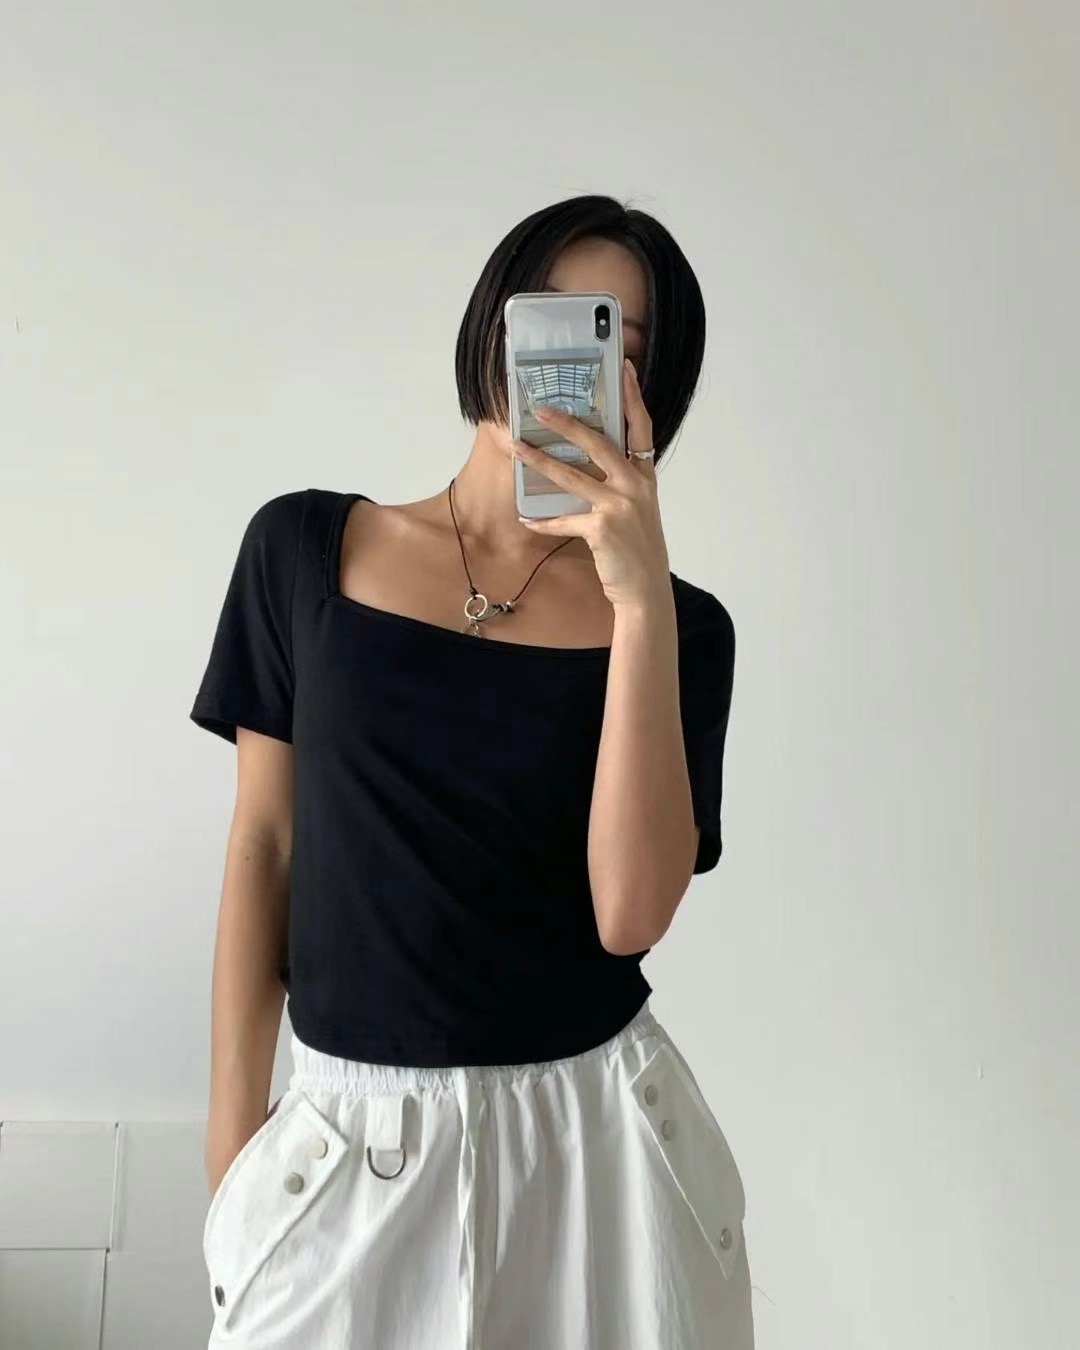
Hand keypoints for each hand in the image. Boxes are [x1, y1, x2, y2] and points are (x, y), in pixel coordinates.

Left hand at [514, 359, 670, 608]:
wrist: (645, 589)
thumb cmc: (637, 549)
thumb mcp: (638, 510)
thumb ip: (621, 485)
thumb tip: (587, 464)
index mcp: (644, 477)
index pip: (641, 427)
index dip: (633, 396)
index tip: (625, 367)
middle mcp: (635, 486)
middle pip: (598, 443)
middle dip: (567, 423)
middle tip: (542, 408)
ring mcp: (619, 506)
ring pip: (571, 476)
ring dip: (540, 461)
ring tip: (517, 447)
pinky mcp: (601, 528)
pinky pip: (564, 520)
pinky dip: (544, 522)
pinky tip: (527, 520)